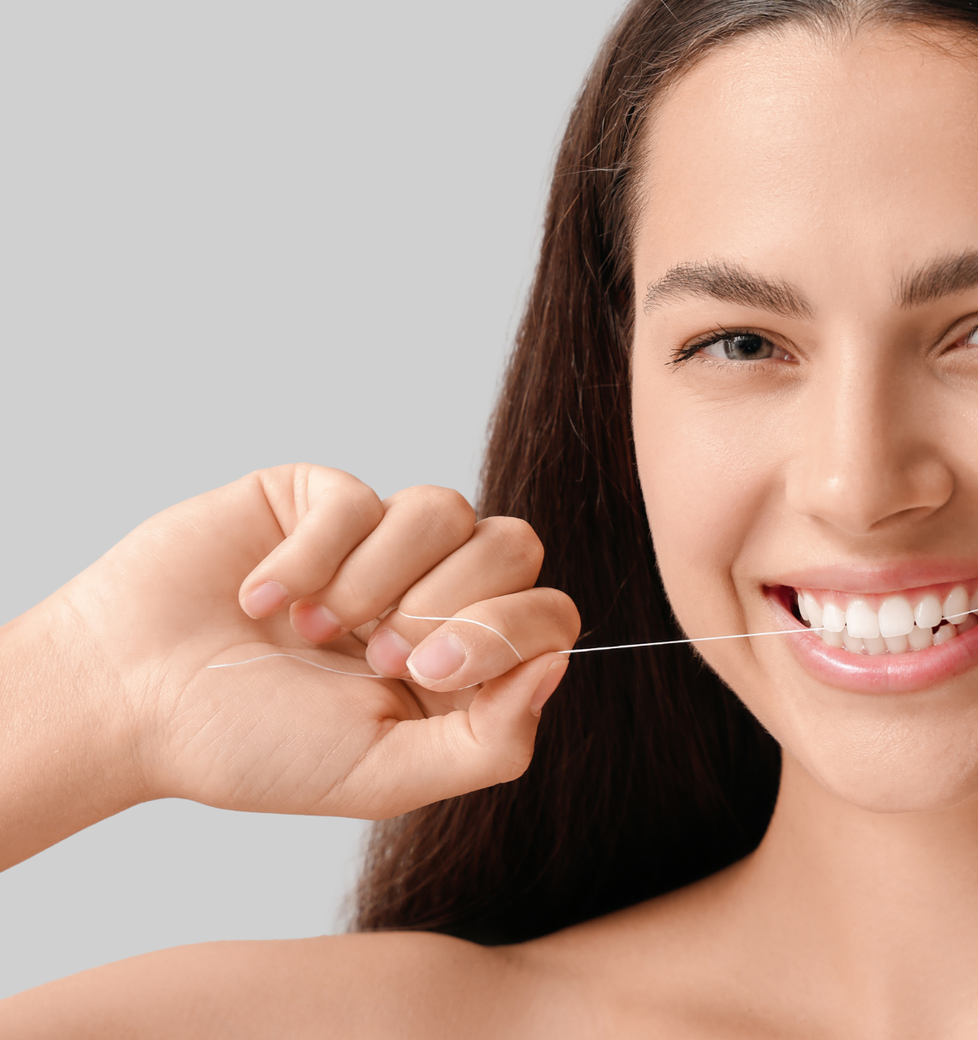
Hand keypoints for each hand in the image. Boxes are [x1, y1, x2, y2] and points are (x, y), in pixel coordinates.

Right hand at [44, 464, 578, 820]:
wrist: (127, 700)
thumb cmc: (250, 746)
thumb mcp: (383, 775)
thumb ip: (491, 740)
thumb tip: (557, 665)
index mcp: (463, 665)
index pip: (549, 616)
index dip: (505, 630)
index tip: (420, 670)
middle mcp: (433, 594)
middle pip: (517, 546)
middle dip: (446, 602)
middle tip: (372, 654)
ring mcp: (380, 542)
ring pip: (447, 508)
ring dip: (375, 578)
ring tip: (310, 631)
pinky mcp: (319, 500)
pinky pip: (360, 496)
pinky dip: (311, 554)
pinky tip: (257, 596)